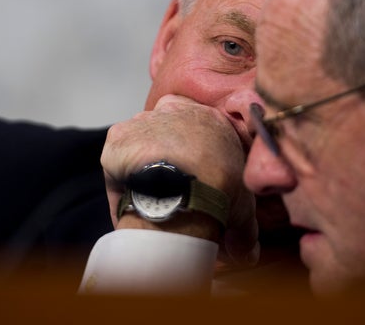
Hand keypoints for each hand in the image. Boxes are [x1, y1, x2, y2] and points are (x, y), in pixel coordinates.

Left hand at [101, 94, 258, 265]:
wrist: (181, 188)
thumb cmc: (220, 188)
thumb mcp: (244, 207)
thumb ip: (245, 226)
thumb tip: (247, 253)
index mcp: (209, 117)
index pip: (200, 129)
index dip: (198, 155)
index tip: (198, 179)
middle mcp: (175, 109)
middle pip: (168, 134)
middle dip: (169, 157)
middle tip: (174, 190)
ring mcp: (143, 120)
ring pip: (141, 147)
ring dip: (143, 168)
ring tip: (151, 201)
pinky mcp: (117, 137)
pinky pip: (117, 164)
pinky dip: (122, 183)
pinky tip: (133, 204)